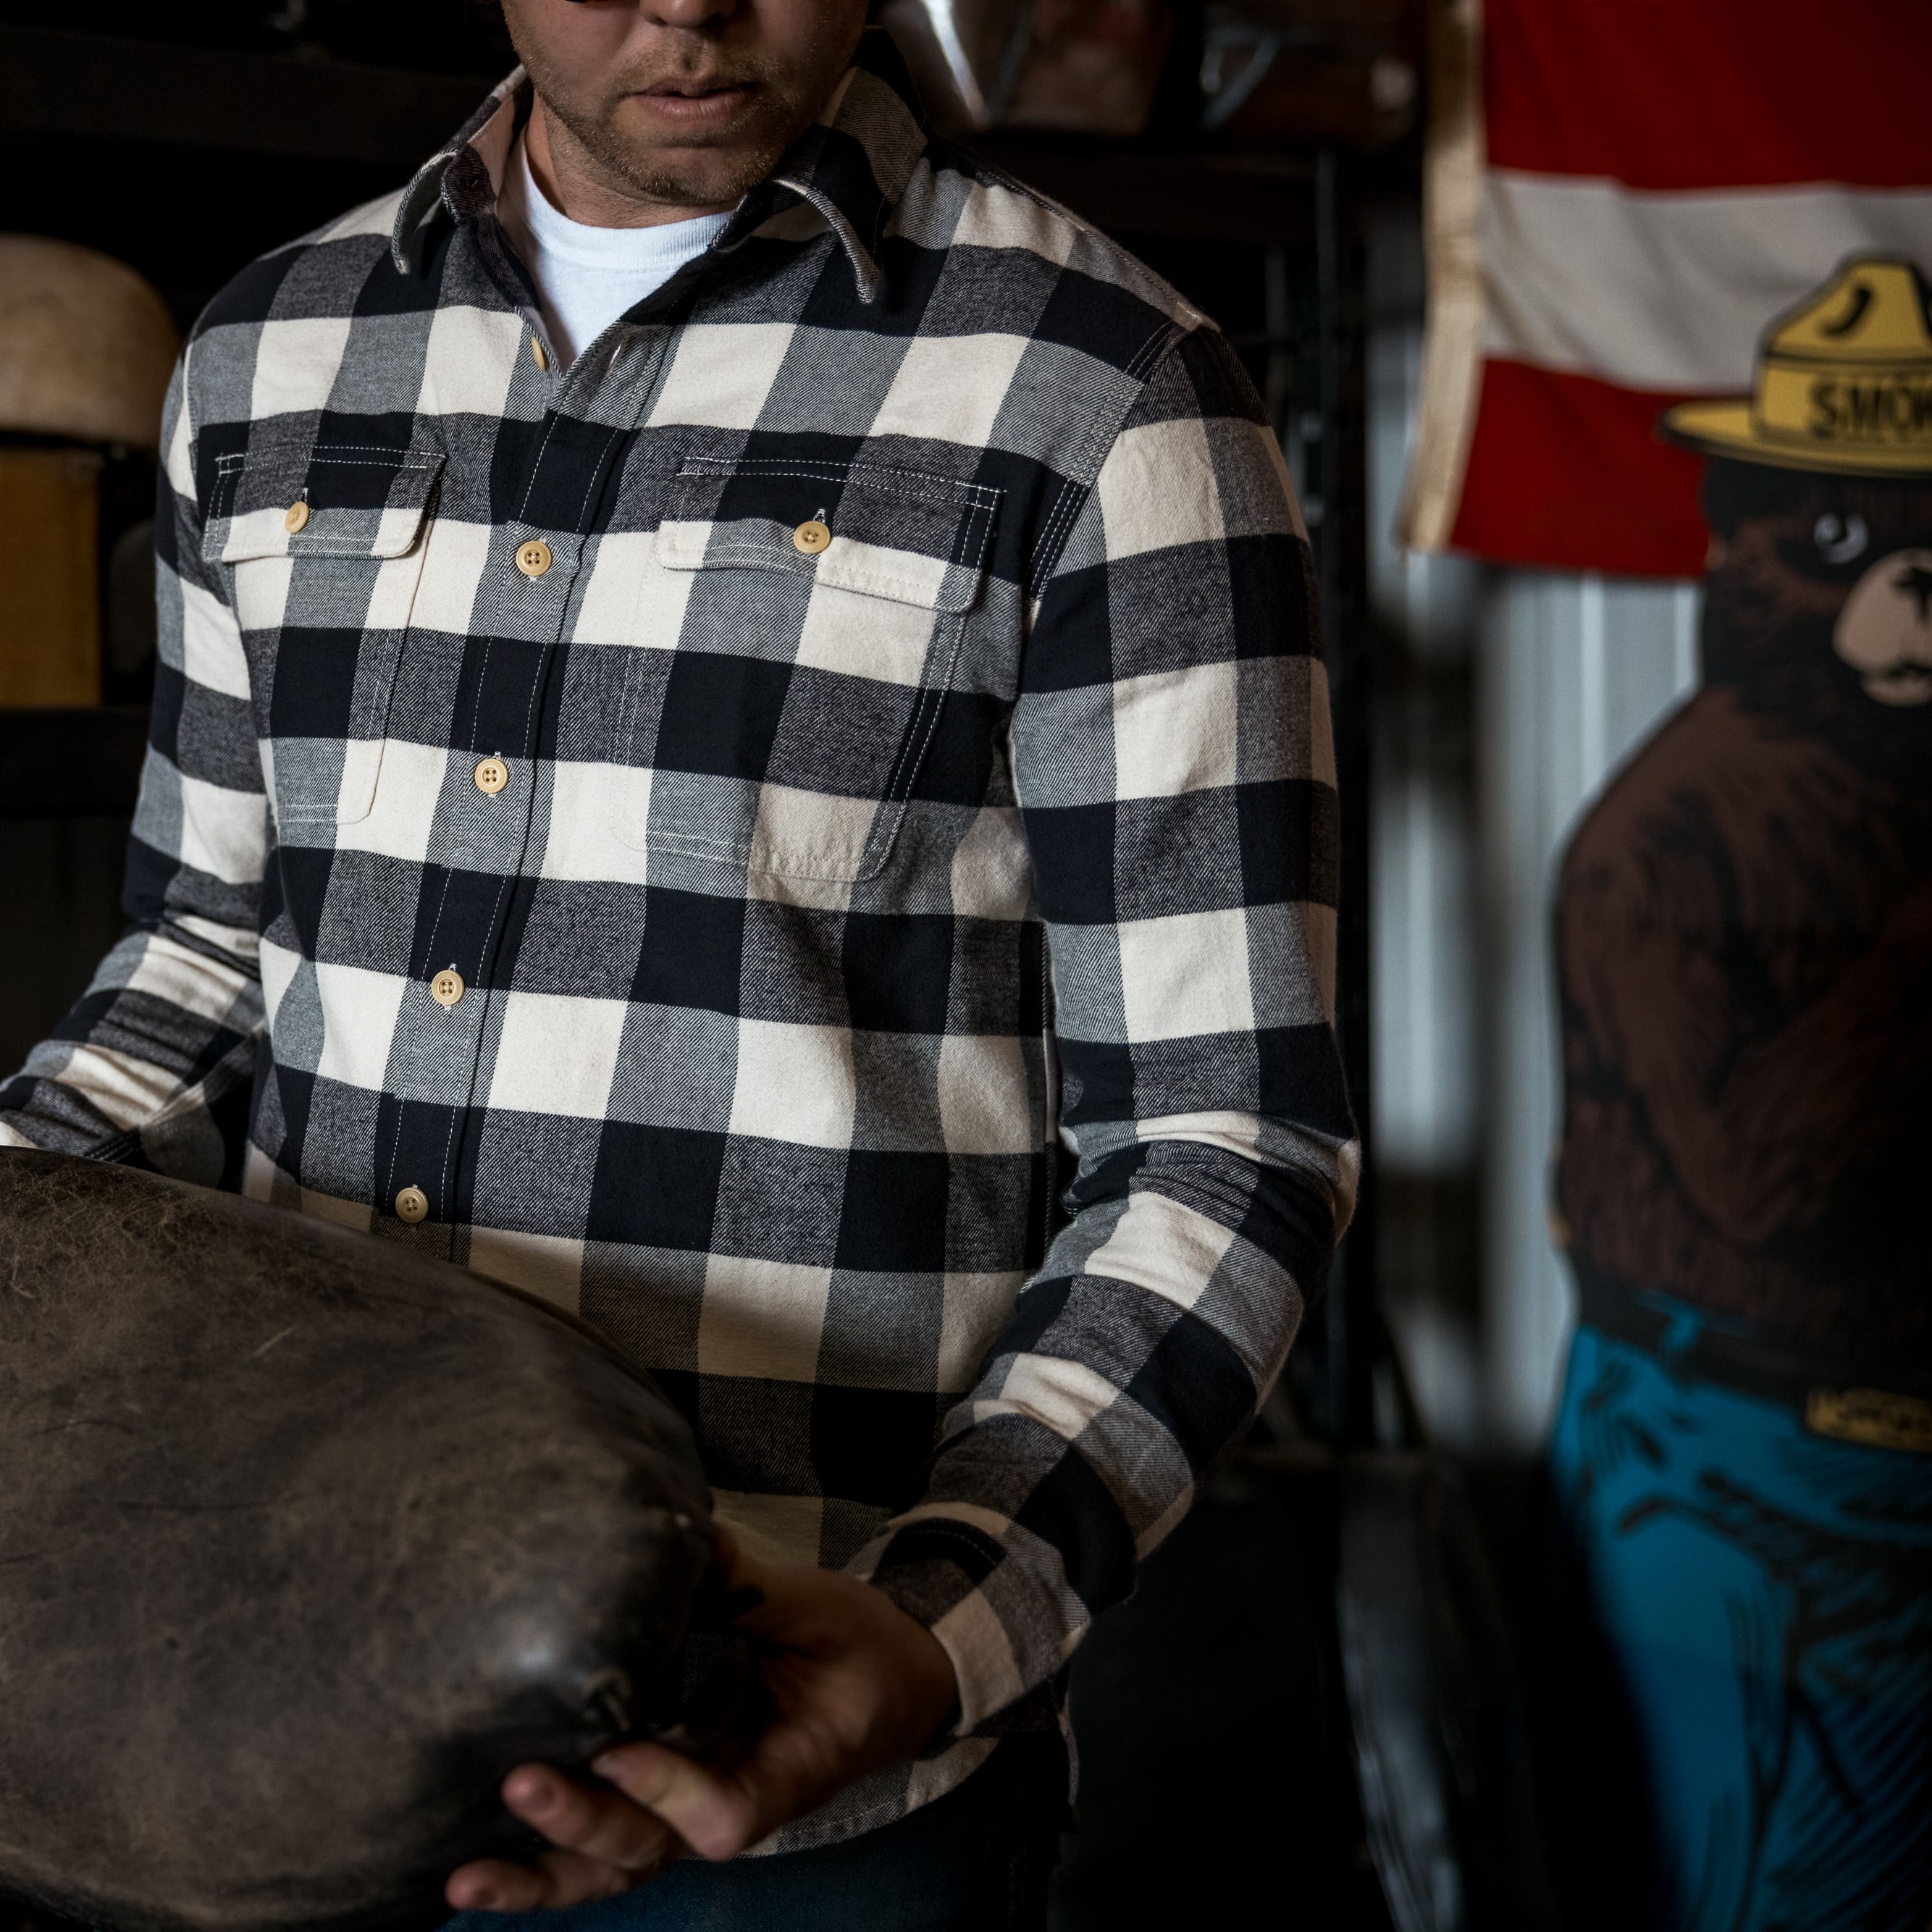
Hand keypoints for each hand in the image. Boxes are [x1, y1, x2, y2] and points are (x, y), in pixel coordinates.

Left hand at [444, 1531, 958, 1910]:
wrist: (890, 1683)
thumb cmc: (859, 1647)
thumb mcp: (822, 1612)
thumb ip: (753, 1591)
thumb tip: (687, 1542)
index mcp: (786, 1769)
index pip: (723, 1814)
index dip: (668, 1791)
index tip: (619, 1748)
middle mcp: (729, 1806)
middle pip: (647, 1850)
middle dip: (580, 1824)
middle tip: (523, 1782)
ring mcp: (689, 1814)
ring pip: (613, 1869)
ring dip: (539, 1878)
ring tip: (464, 1881)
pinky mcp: (661, 1802)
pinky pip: (602, 1850)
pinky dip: (541, 1866)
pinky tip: (471, 1875)